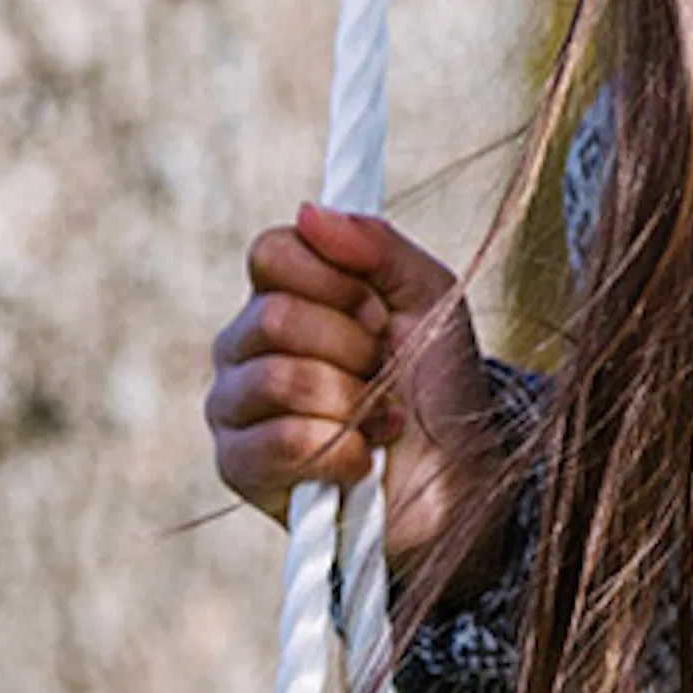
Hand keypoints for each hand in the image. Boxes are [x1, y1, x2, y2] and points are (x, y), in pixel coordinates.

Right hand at [205, 201, 495, 565]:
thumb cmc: (439, 388)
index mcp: (282, 296)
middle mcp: (244, 346)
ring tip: (380, 421)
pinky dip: (342, 452)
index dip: (335, 280)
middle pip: (275, 315)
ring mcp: (234, 407)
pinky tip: (362, 461)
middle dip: (354, 349)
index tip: (378, 311)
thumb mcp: (429, 298)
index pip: (271, 252)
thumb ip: (377, 245)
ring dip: (353, 404)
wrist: (458, 481)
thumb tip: (310, 211)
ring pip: (278, 378)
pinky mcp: (238, 468)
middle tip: (382, 374)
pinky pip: (280, 441)